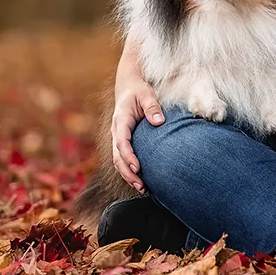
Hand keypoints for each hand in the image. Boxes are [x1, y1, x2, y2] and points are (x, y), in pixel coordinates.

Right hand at [111, 41, 164, 191]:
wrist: (128, 86)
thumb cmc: (139, 90)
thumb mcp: (146, 94)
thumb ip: (152, 107)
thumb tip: (158, 122)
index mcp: (121, 120)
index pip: (122, 142)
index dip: (128, 157)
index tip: (138, 168)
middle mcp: (116, 131)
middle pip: (118, 157)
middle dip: (128, 173)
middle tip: (141, 185)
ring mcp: (118, 136)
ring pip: (118, 160)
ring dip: (128, 175)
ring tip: (142, 188)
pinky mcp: (123, 140)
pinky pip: (123, 158)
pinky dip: (129, 169)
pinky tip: (140, 179)